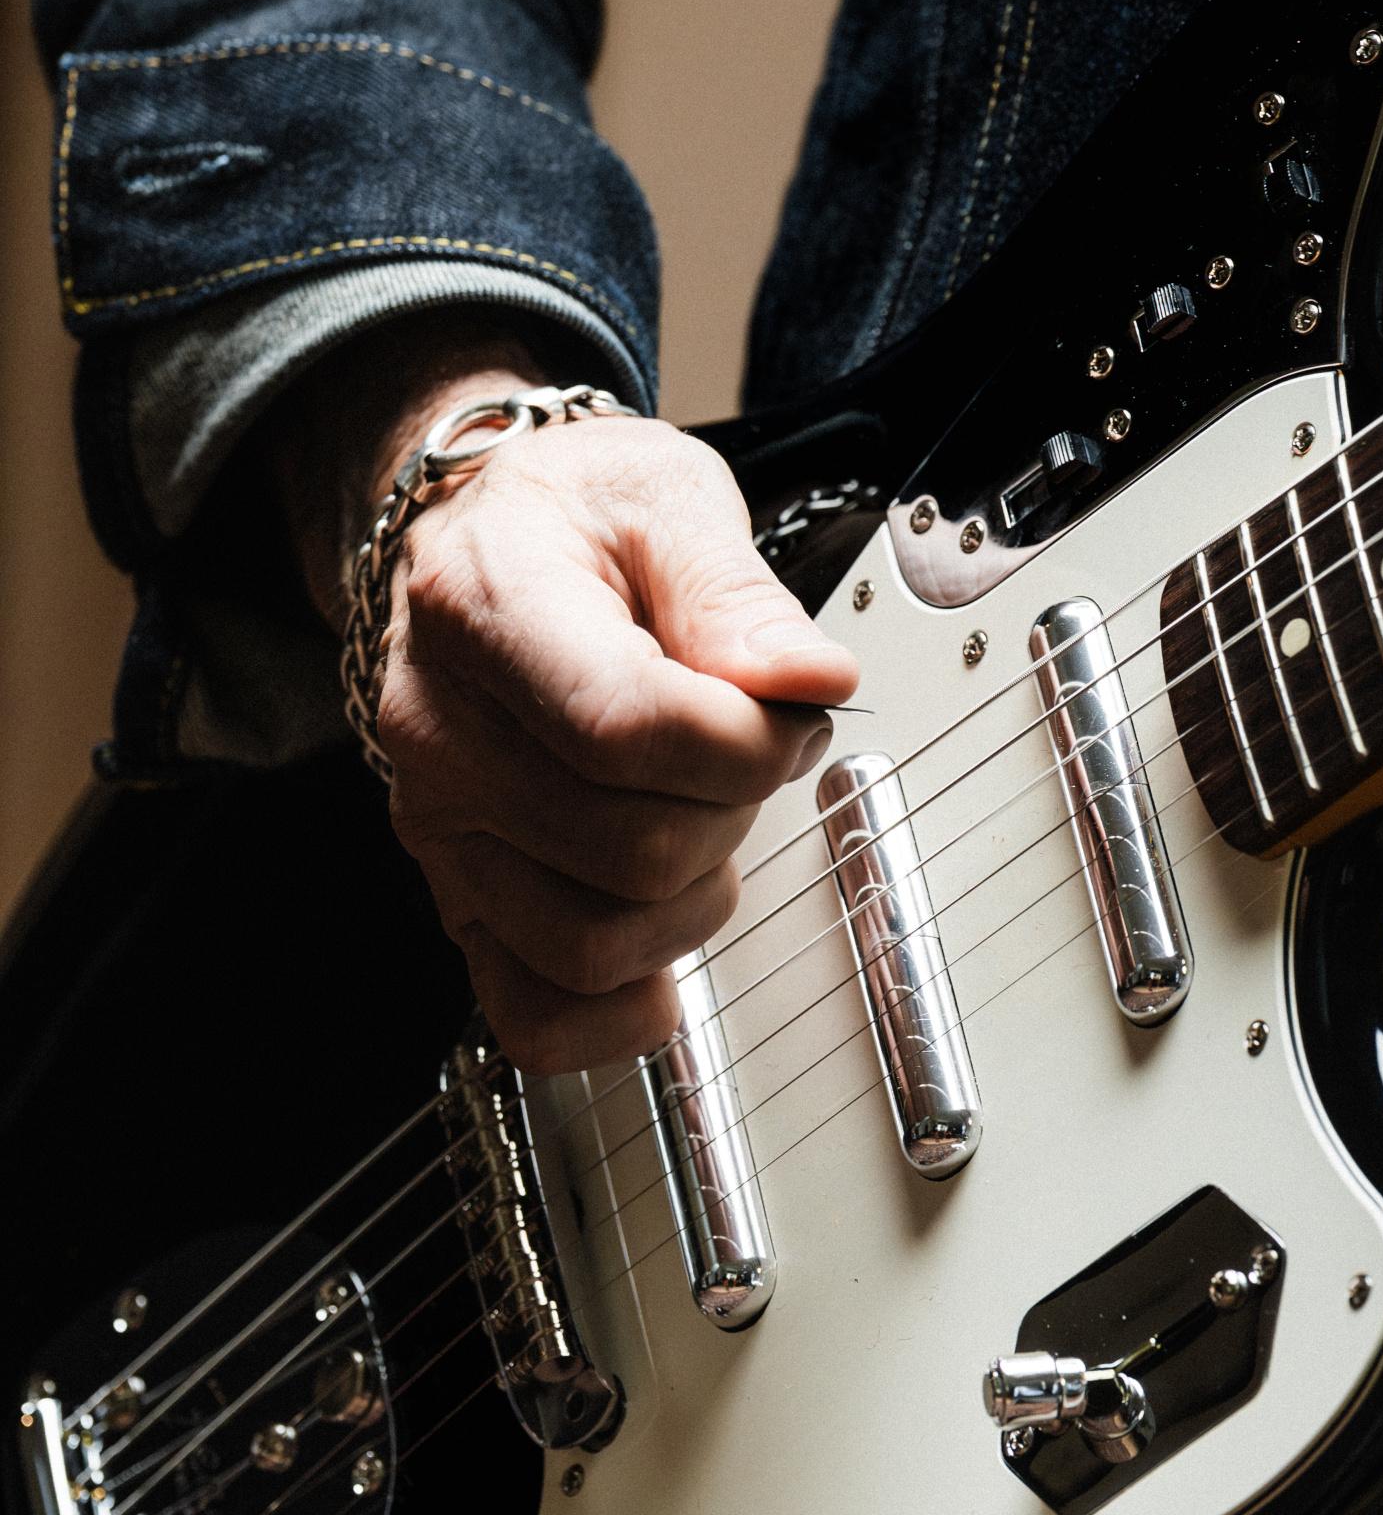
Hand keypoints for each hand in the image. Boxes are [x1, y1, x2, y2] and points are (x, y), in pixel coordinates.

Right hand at [275, 321, 858, 1073]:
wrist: (482, 534)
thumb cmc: (573, 516)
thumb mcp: (666, 500)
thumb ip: (738, 595)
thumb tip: (808, 682)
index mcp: (485, 613)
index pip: (631, 731)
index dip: (748, 741)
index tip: (791, 706)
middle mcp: (443, 736)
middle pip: (632, 849)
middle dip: (738, 806)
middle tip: (753, 746)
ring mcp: (443, 828)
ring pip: (597, 941)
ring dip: (696, 896)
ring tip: (703, 813)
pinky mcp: (460, 894)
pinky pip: (533, 1013)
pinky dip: (622, 1010)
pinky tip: (669, 947)